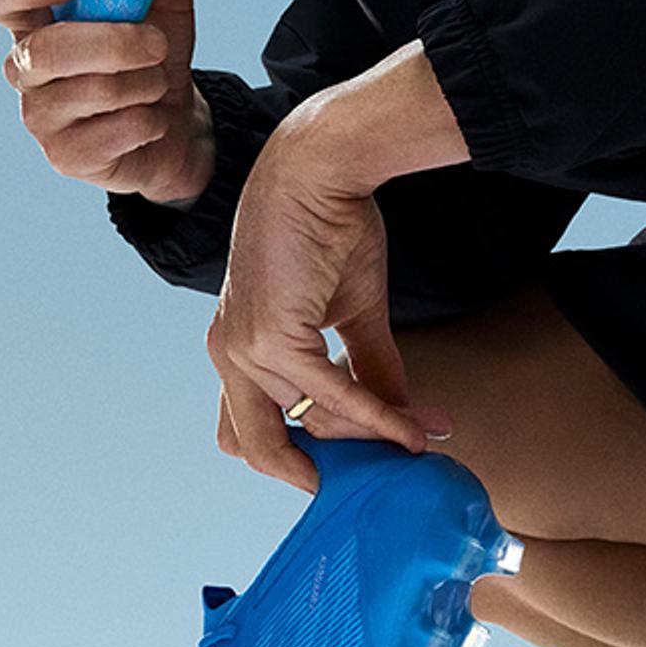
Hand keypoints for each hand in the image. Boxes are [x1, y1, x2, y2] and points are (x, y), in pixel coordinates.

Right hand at [0, 0, 214, 202]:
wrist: (175, 121)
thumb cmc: (152, 54)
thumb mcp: (166, 2)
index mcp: (36, 18)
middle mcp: (26, 65)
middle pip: (45, 50)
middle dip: (114, 44)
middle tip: (155, 43)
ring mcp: (40, 115)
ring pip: (93, 91)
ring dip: (144, 83)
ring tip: (156, 82)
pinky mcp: (65, 156)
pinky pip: (116, 132)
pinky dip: (150, 121)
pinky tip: (150, 120)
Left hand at [208, 117, 452, 493]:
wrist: (320, 168)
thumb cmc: (330, 227)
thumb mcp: (352, 311)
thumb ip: (368, 369)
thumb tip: (404, 423)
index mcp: (236, 348)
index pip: (251, 430)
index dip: (297, 458)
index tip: (355, 471)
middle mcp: (228, 354)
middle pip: (261, 449)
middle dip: (321, 472)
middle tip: (380, 478)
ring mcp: (244, 349)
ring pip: (306, 427)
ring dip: (365, 441)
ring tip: (417, 442)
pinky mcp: (272, 338)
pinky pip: (330, 397)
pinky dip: (374, 417)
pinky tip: (411, 427)